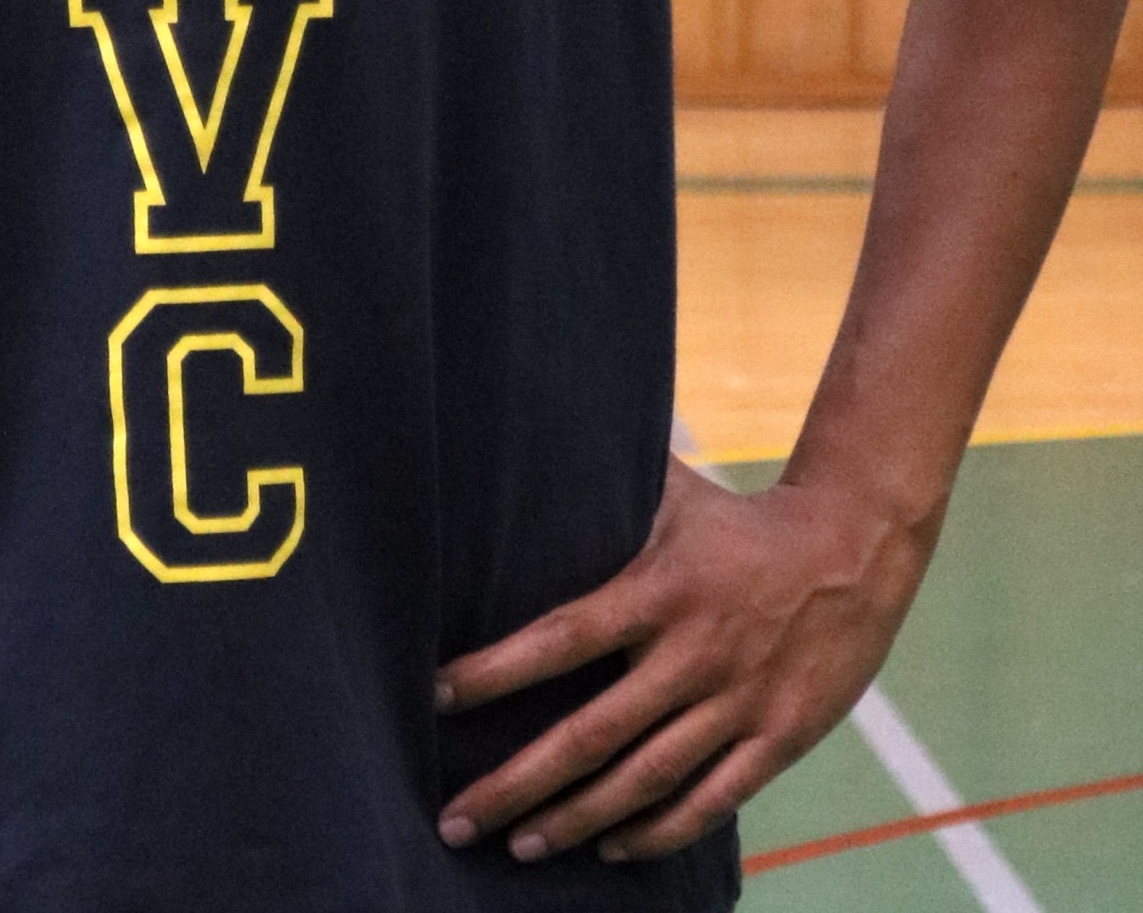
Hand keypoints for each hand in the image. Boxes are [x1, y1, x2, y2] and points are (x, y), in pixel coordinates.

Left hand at [433, 454, 925, 865]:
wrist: (855, 547)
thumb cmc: (741, 519)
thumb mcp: (671, 493)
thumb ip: (606, 486)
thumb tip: (528, 445)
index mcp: (659, 591)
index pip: (562, 638)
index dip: (497, 671)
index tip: (436, 696)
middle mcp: (694, 653)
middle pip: (593, 733)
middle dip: (519, 782)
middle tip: (458, 819)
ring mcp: (739, 702)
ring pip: (646, 779)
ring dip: (578, 819)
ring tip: (521, 847)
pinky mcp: (780, 738)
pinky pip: (712, 799)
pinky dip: (659, 830)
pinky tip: (613, 847)